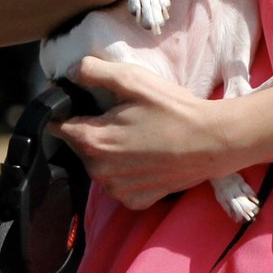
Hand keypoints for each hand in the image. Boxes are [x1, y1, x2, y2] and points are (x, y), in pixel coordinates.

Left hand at [54, 59, 249, 209]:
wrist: (214, 142)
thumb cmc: (175, 110)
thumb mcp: (135, 80)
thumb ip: (95, 72)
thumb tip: (70, 73)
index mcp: (92, 140)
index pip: (59, 125)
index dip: (70, 111)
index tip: (89, 104)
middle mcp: (98, 170)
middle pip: (82, 146)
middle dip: (97, 132)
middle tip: (127, 119)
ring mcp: (117, 188)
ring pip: (101, 167)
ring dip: (112, 154)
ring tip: (142, 139)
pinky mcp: (136, 200)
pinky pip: (121, 185)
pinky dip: (129, 174)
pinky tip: (149, 160)